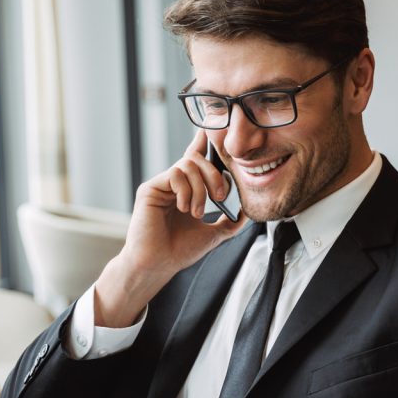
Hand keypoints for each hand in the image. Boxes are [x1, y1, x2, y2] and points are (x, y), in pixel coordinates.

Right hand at [95, 130, 247, 326]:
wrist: (159, 265)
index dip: (202, 144)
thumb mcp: (214, 234)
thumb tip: (247, 211)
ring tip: (196, 212)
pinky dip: (186, 191)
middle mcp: (172, 185)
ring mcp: (161, 185)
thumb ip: (230, 221)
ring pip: (187, 165)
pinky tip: (183, 208)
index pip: (195, 161)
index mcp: (186, 191)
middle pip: (197, 159)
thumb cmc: (180, 251)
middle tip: (219, 197)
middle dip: (214, 175)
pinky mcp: (150, 189)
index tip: (211, 132)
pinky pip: (174, 174)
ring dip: (200, 189)